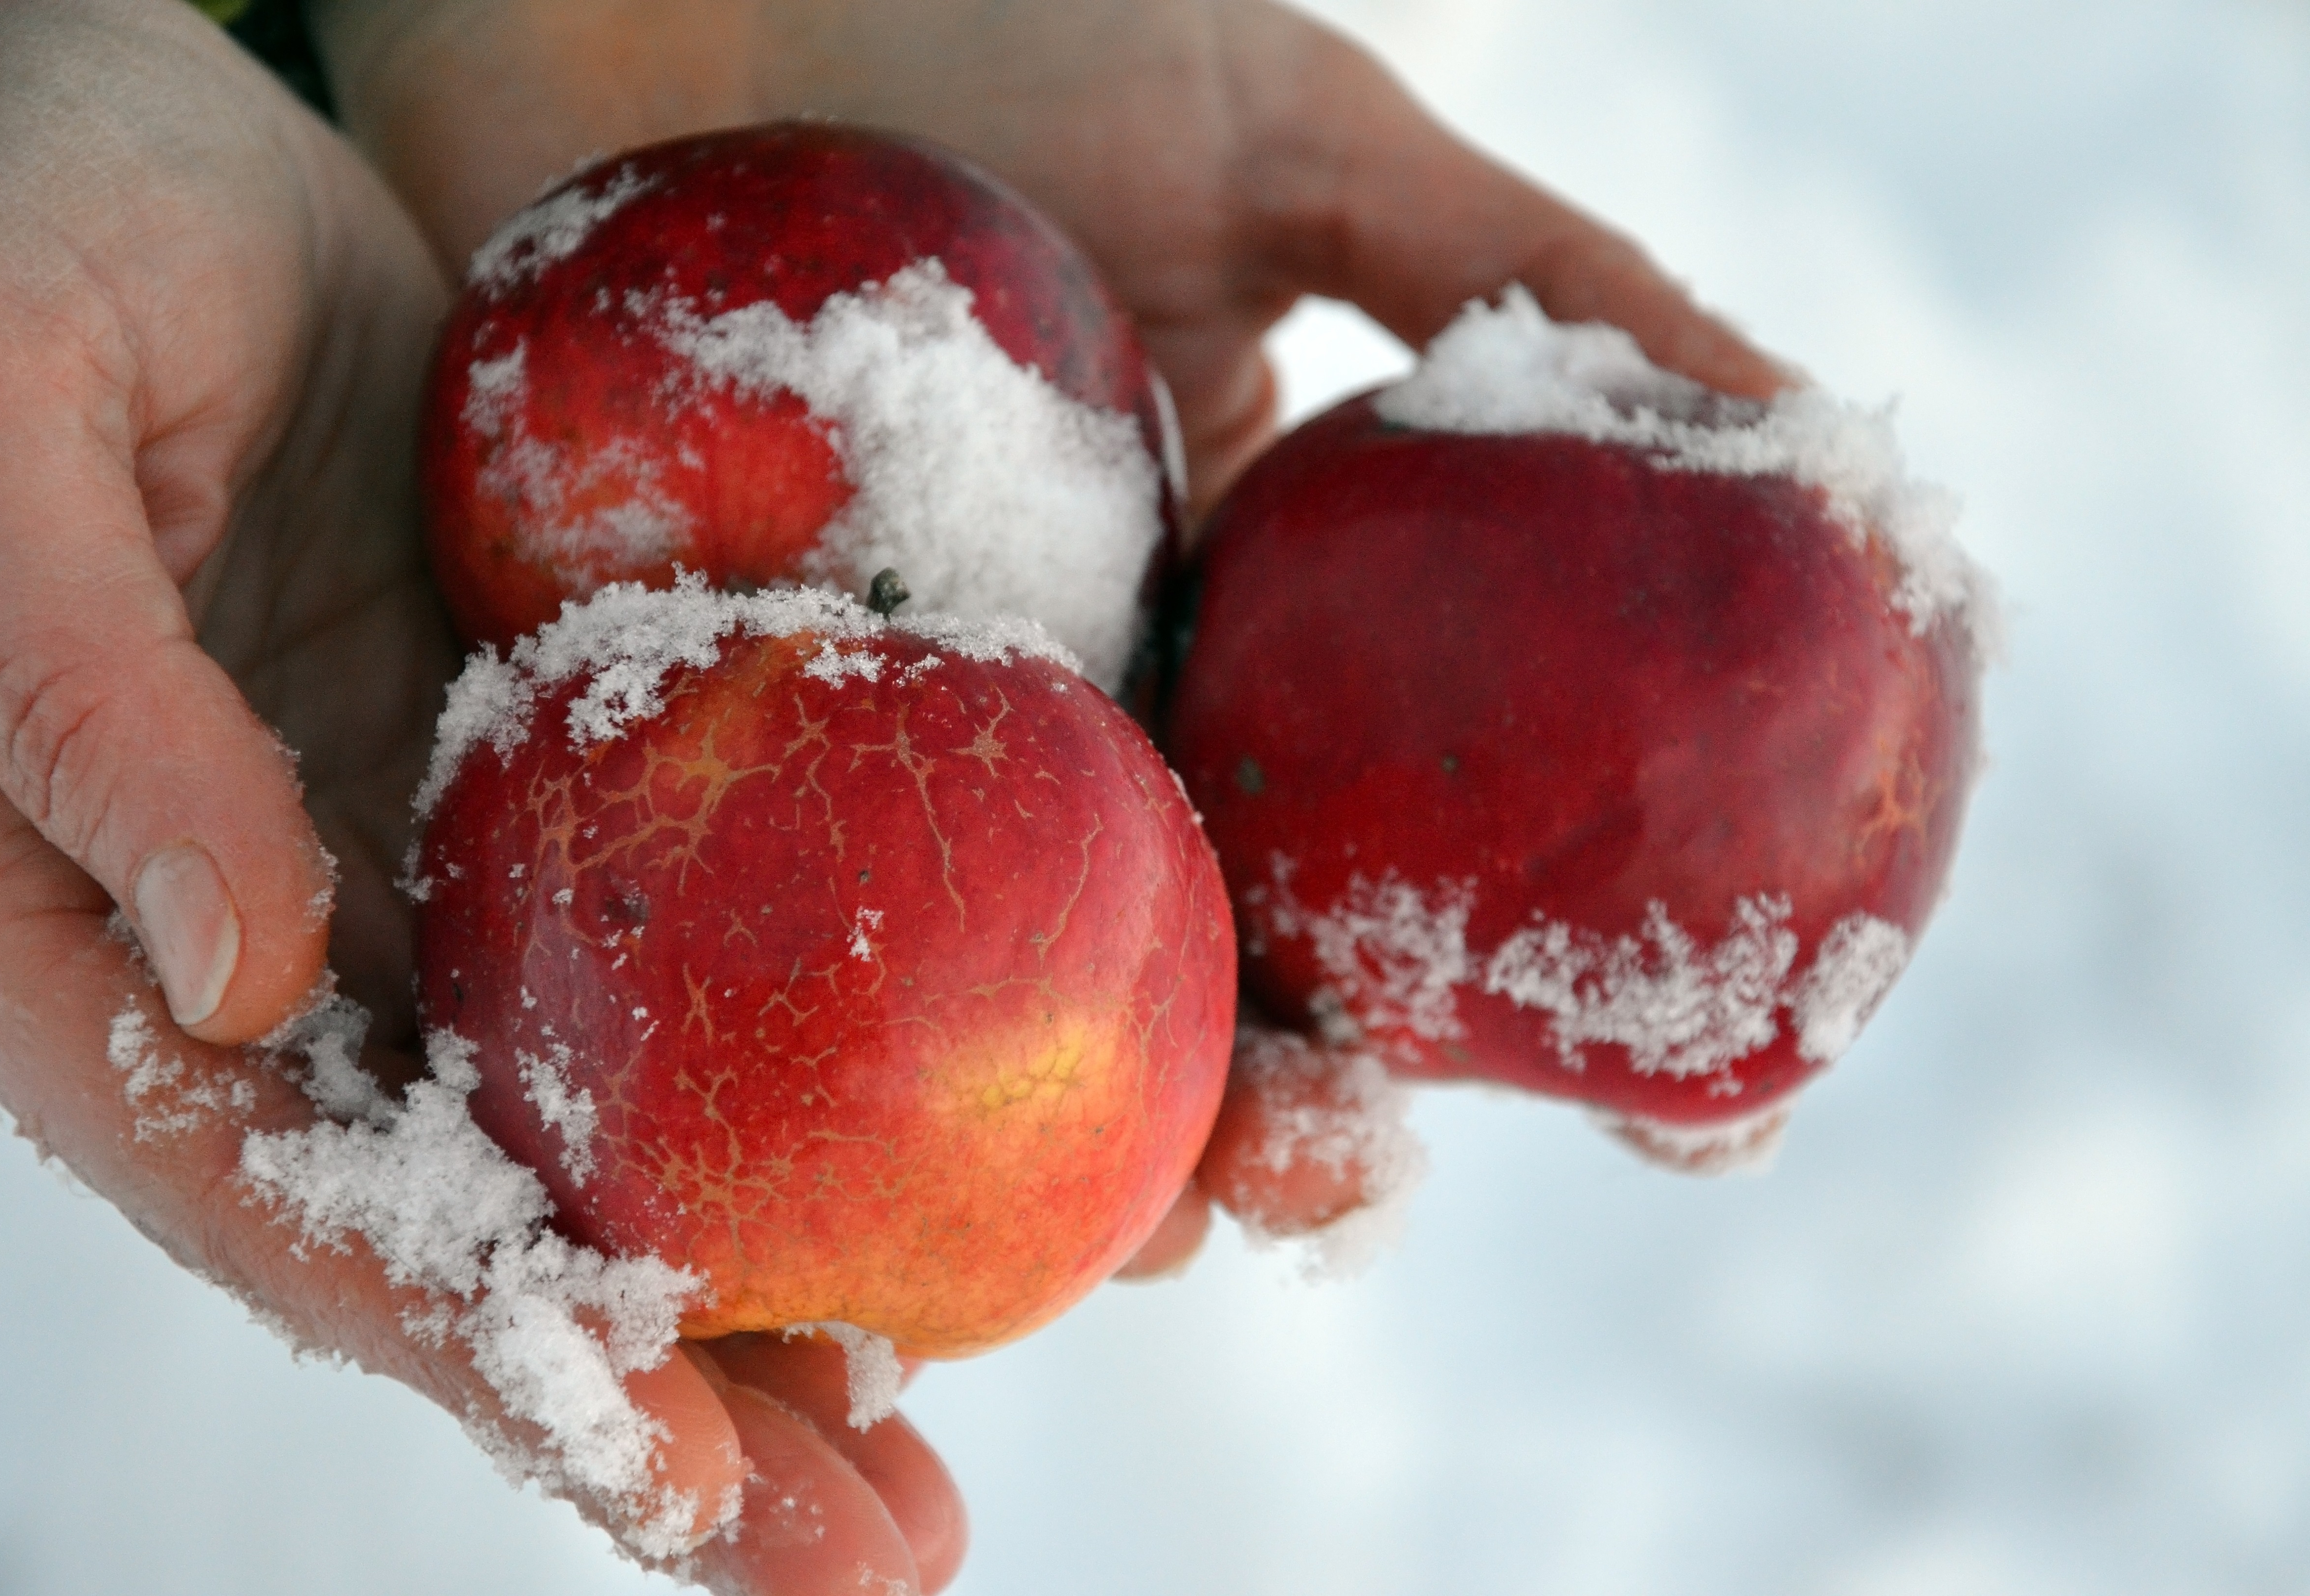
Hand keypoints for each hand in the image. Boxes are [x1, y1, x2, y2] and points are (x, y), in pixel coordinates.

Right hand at [0, 3, 961, 1587]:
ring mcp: (409, 856)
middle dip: (677, 1406)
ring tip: (959, 1448)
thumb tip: (224, 969)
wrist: (72, 110)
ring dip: (782, 1287)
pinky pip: (679, 929)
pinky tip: (961, 1149)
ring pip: (602, 1118)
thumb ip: (74, 694)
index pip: (278, 1192)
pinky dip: (809, 1053)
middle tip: (890, 1559)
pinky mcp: (524, 750)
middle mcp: (252, 943)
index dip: (475, 1349)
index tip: (667, 1481)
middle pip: (472, 1220)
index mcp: (61, 931)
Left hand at [309, 0, 1789, 1254]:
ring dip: (1099, 1153)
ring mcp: (886, 747)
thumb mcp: (1295, 135)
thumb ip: (1535, 282)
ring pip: (1012, 1010)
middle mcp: (1076, 714)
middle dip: (1306, 1127)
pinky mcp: (671, 744)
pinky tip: (884, 1173)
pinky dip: (819, 1066)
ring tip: (1153, 1214)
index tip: (1709, 1110)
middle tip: (1341, 1164)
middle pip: (1218, 978)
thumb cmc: (983, 8)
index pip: (1410, 852)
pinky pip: (758, 943)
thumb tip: (1827, 431)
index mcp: (1236, 619)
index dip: (1554, 991)